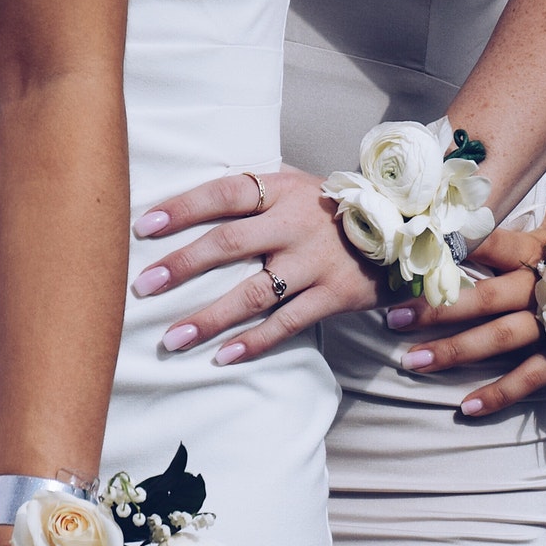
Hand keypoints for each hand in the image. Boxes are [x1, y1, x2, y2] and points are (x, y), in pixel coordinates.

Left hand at [131, 168, 382, 365]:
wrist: (403, 231)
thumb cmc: (332, 212)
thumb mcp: (296, 188)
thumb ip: (253, 196)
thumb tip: (187, 208)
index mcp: (281, 191)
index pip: (223, 193)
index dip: (182, 208)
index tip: (143, 227)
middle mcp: (295, 224)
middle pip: (229, 243)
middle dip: (181, 265)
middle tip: (142, 286)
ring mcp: (314, 263)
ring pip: (253, 293)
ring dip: (209, 318)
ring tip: (172, 338)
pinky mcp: (333, 296)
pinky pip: (286, 323)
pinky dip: (254, 342)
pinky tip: (223, 357)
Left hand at [391, 224, 545, 414]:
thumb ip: (522, 219)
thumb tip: (479, 197)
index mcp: (536, 251)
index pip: (488, 243)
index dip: (450, 249)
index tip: (409, 259)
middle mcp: (542, 286)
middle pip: (485, 297)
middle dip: (436, 309)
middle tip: (394, 318)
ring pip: (500, 337)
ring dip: (455, 351)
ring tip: (413, 361)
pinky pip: (530, 377)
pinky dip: (499, 394)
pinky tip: (466, 408)